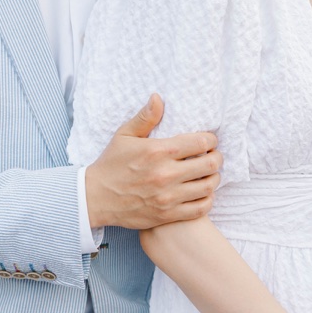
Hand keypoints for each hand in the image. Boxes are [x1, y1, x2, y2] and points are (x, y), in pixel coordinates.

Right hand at [84, 94, 220, 229]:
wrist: (95, 197)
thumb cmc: (110, 164)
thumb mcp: (123, 136)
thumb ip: (145, 117)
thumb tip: (158, 97)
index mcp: (157, 151)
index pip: (200, 142)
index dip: (211, 140)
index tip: (209, 141)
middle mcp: (165, 174)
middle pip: (210, 164)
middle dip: (216, 158)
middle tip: (213, 156)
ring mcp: (168, 196)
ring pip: (208, 186)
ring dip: (213, 178)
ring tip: (209, 174)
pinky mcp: (167, 214)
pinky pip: (200, 208)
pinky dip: (207, 199)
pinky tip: (201, 193)